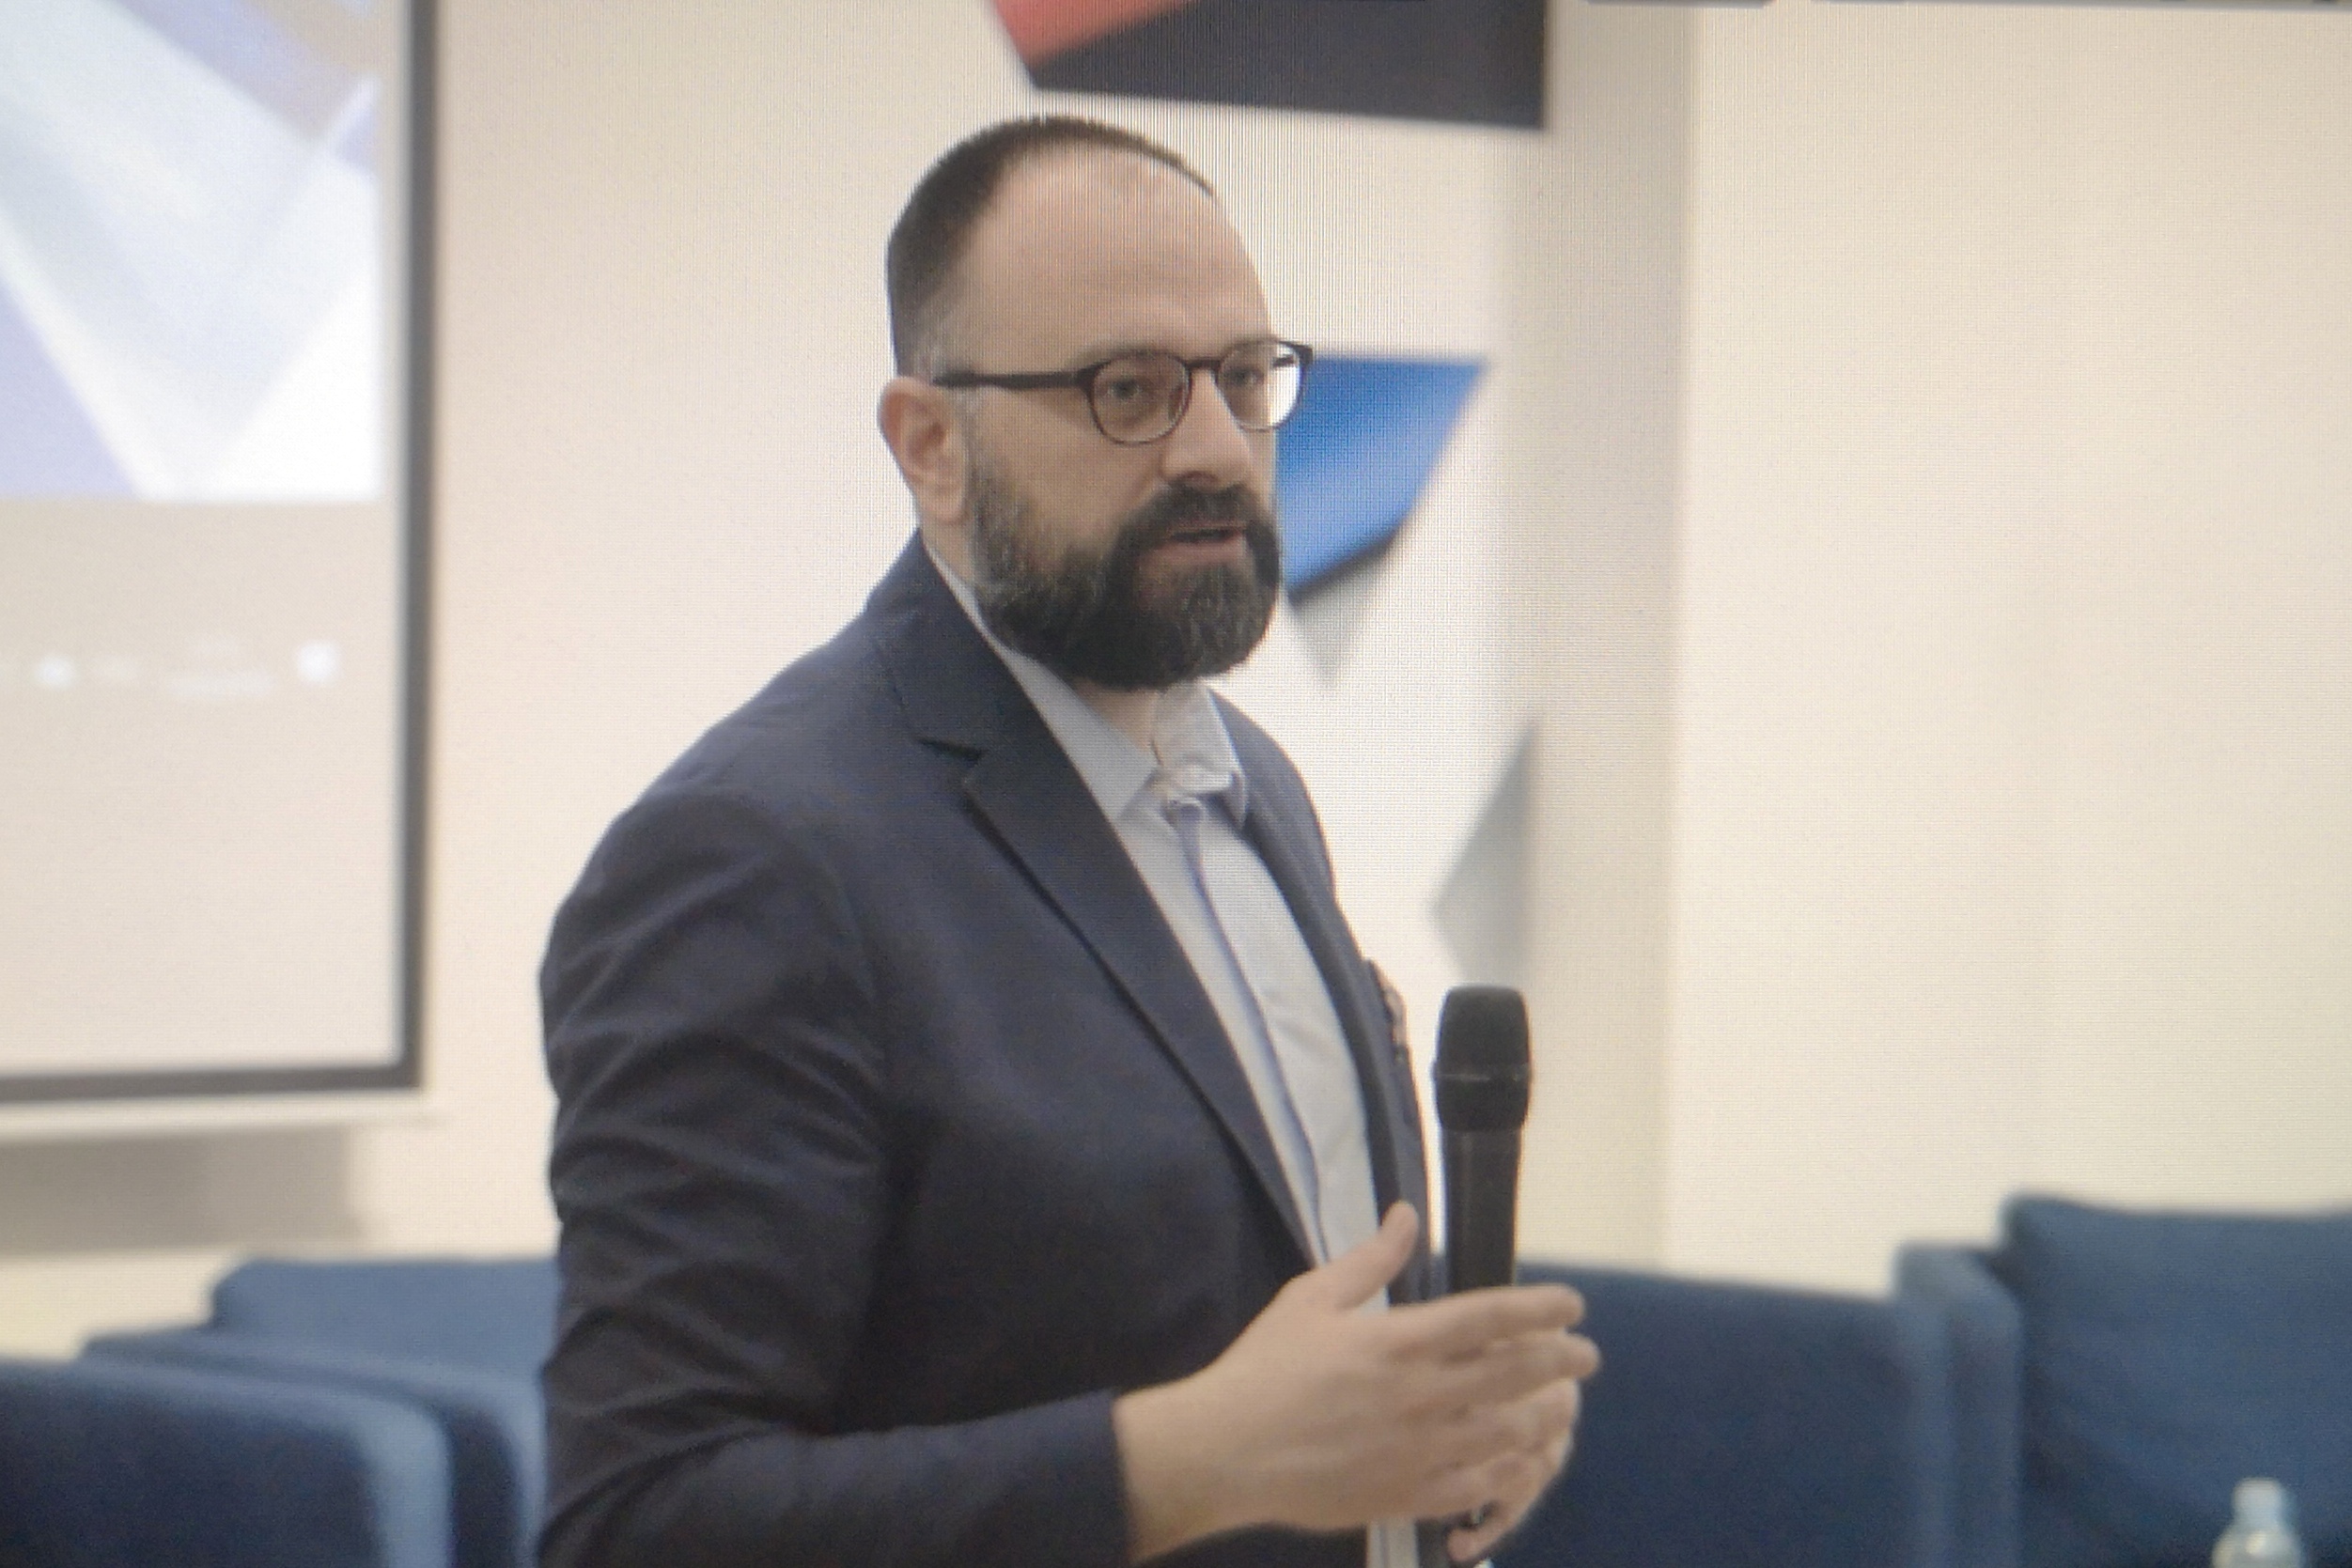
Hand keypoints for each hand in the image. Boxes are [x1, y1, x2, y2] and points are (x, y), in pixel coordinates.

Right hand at [1113, 1204, 1598, 1561]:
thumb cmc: (1266, 1368)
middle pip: (1517, 1373)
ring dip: (1547, 1414)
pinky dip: (1510, 1470)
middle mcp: (1424, 1394)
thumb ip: (1370, 1261)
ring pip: (1511, 1432)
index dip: (1541, 1308)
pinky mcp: (1411, 1495)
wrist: (1228, 1453)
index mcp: (1401, 1340)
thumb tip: (1407, 1216)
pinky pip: (1481, 1486)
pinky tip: (1519, 1459)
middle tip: (1587, 1356)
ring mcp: (1423, 1450)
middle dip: (1562, 1361)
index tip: (1572, 1305)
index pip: (1492, 1316)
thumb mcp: (1311, 1298)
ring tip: (1562, 1405)